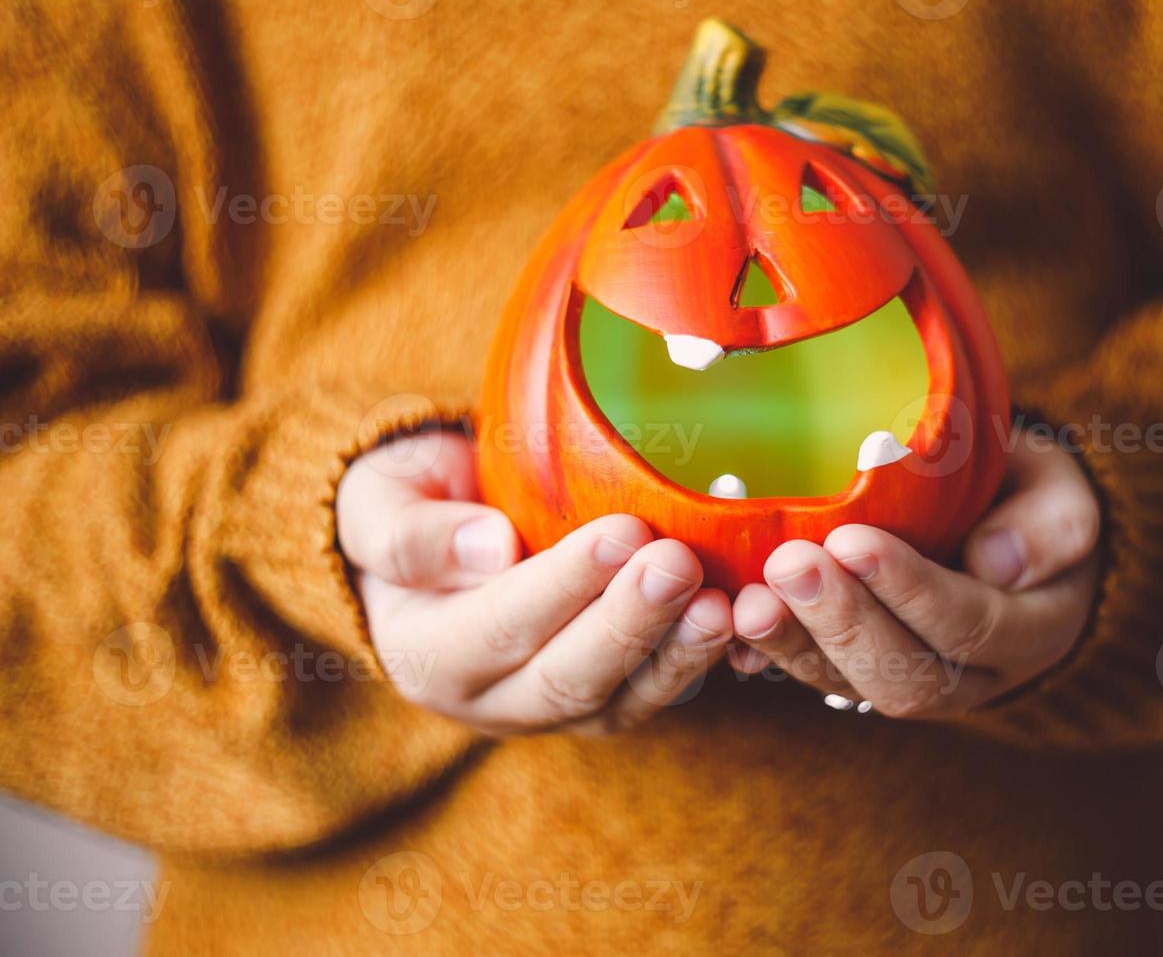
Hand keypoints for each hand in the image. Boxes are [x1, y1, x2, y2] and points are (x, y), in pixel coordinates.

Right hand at [337, 430, 732, 736]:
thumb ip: (413, 532)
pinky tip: (736, 622)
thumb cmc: (408, 505)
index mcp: (425, 652)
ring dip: (675, 654)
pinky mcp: (602, 699)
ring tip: (720, 604)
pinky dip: (696, 663)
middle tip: (679, 563)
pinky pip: (652, 695)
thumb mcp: (378, 502)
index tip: (621, 532)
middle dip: (629, 622)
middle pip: (565, 677)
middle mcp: (488, 699)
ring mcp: (551, 708)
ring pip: (618, 700)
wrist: (437, 534)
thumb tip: (489, 548)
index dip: (563, 585)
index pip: (497, 627)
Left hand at [730, 436, 1099, 717]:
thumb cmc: (1030, 498)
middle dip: (841, 621)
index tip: (853, 541)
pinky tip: (731, 622)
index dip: (910, 590)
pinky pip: (817, 677)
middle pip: (905, 675)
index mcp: (1031, 631)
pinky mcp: (861, 674)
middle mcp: (973, 677)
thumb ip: (1050, 522)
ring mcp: (913, 681)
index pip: (969, 624)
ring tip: (746, 598)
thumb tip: (996, 560)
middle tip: (787, 563)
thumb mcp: (1062, 493)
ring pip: (851, 686)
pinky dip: (771, 654)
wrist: (1011, 529)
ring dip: (794, 643)